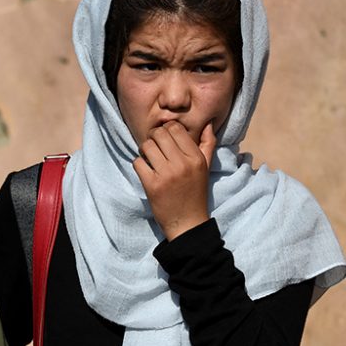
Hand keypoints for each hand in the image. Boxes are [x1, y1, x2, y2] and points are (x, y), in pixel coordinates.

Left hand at [133, 121, 216, 240]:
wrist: (187, 222)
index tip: (165, 139)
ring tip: (149, 158)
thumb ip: (208, 144)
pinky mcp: (152, 185)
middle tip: (154, 147)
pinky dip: (139, 165)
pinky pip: (138, 162)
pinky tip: (146, 171)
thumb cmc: (195, 193)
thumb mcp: (205, 168)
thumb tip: (207, 123)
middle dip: (153, 137)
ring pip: (147, 146)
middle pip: (159, 134)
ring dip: (144, 150)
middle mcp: (182, 164)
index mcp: (195, 158)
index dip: (166, 130)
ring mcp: (166, 175)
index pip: (175, 128)